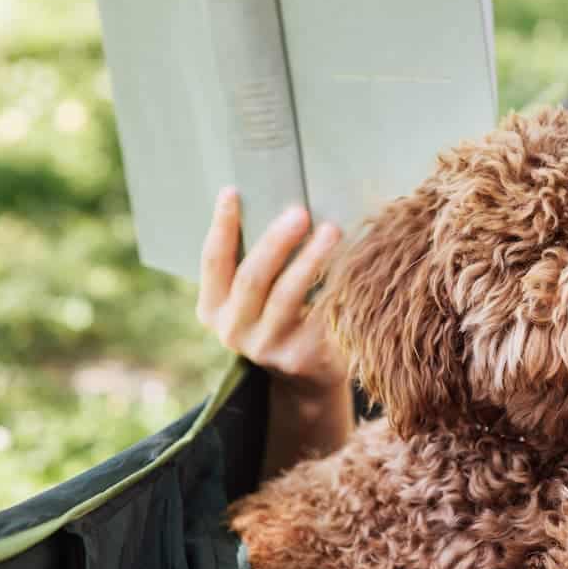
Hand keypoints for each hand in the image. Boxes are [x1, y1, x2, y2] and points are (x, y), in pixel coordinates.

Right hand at [195, 187, 347, 392]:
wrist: (306, 376)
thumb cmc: (279, 316)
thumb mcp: (253, 296)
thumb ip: (255, 260)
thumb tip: (275, 199)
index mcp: (213, 309)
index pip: (213, 262)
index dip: (221, 226)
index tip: (233, 191)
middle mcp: (234, 332)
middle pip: (252, 279)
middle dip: (276, 242)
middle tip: (299, 212)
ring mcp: (268, 348)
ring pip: (287, 297)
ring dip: (311, 260)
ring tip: (332, 231)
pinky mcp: (303, 358)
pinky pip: (321, 315)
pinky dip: (337, 286)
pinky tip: (355, 262)